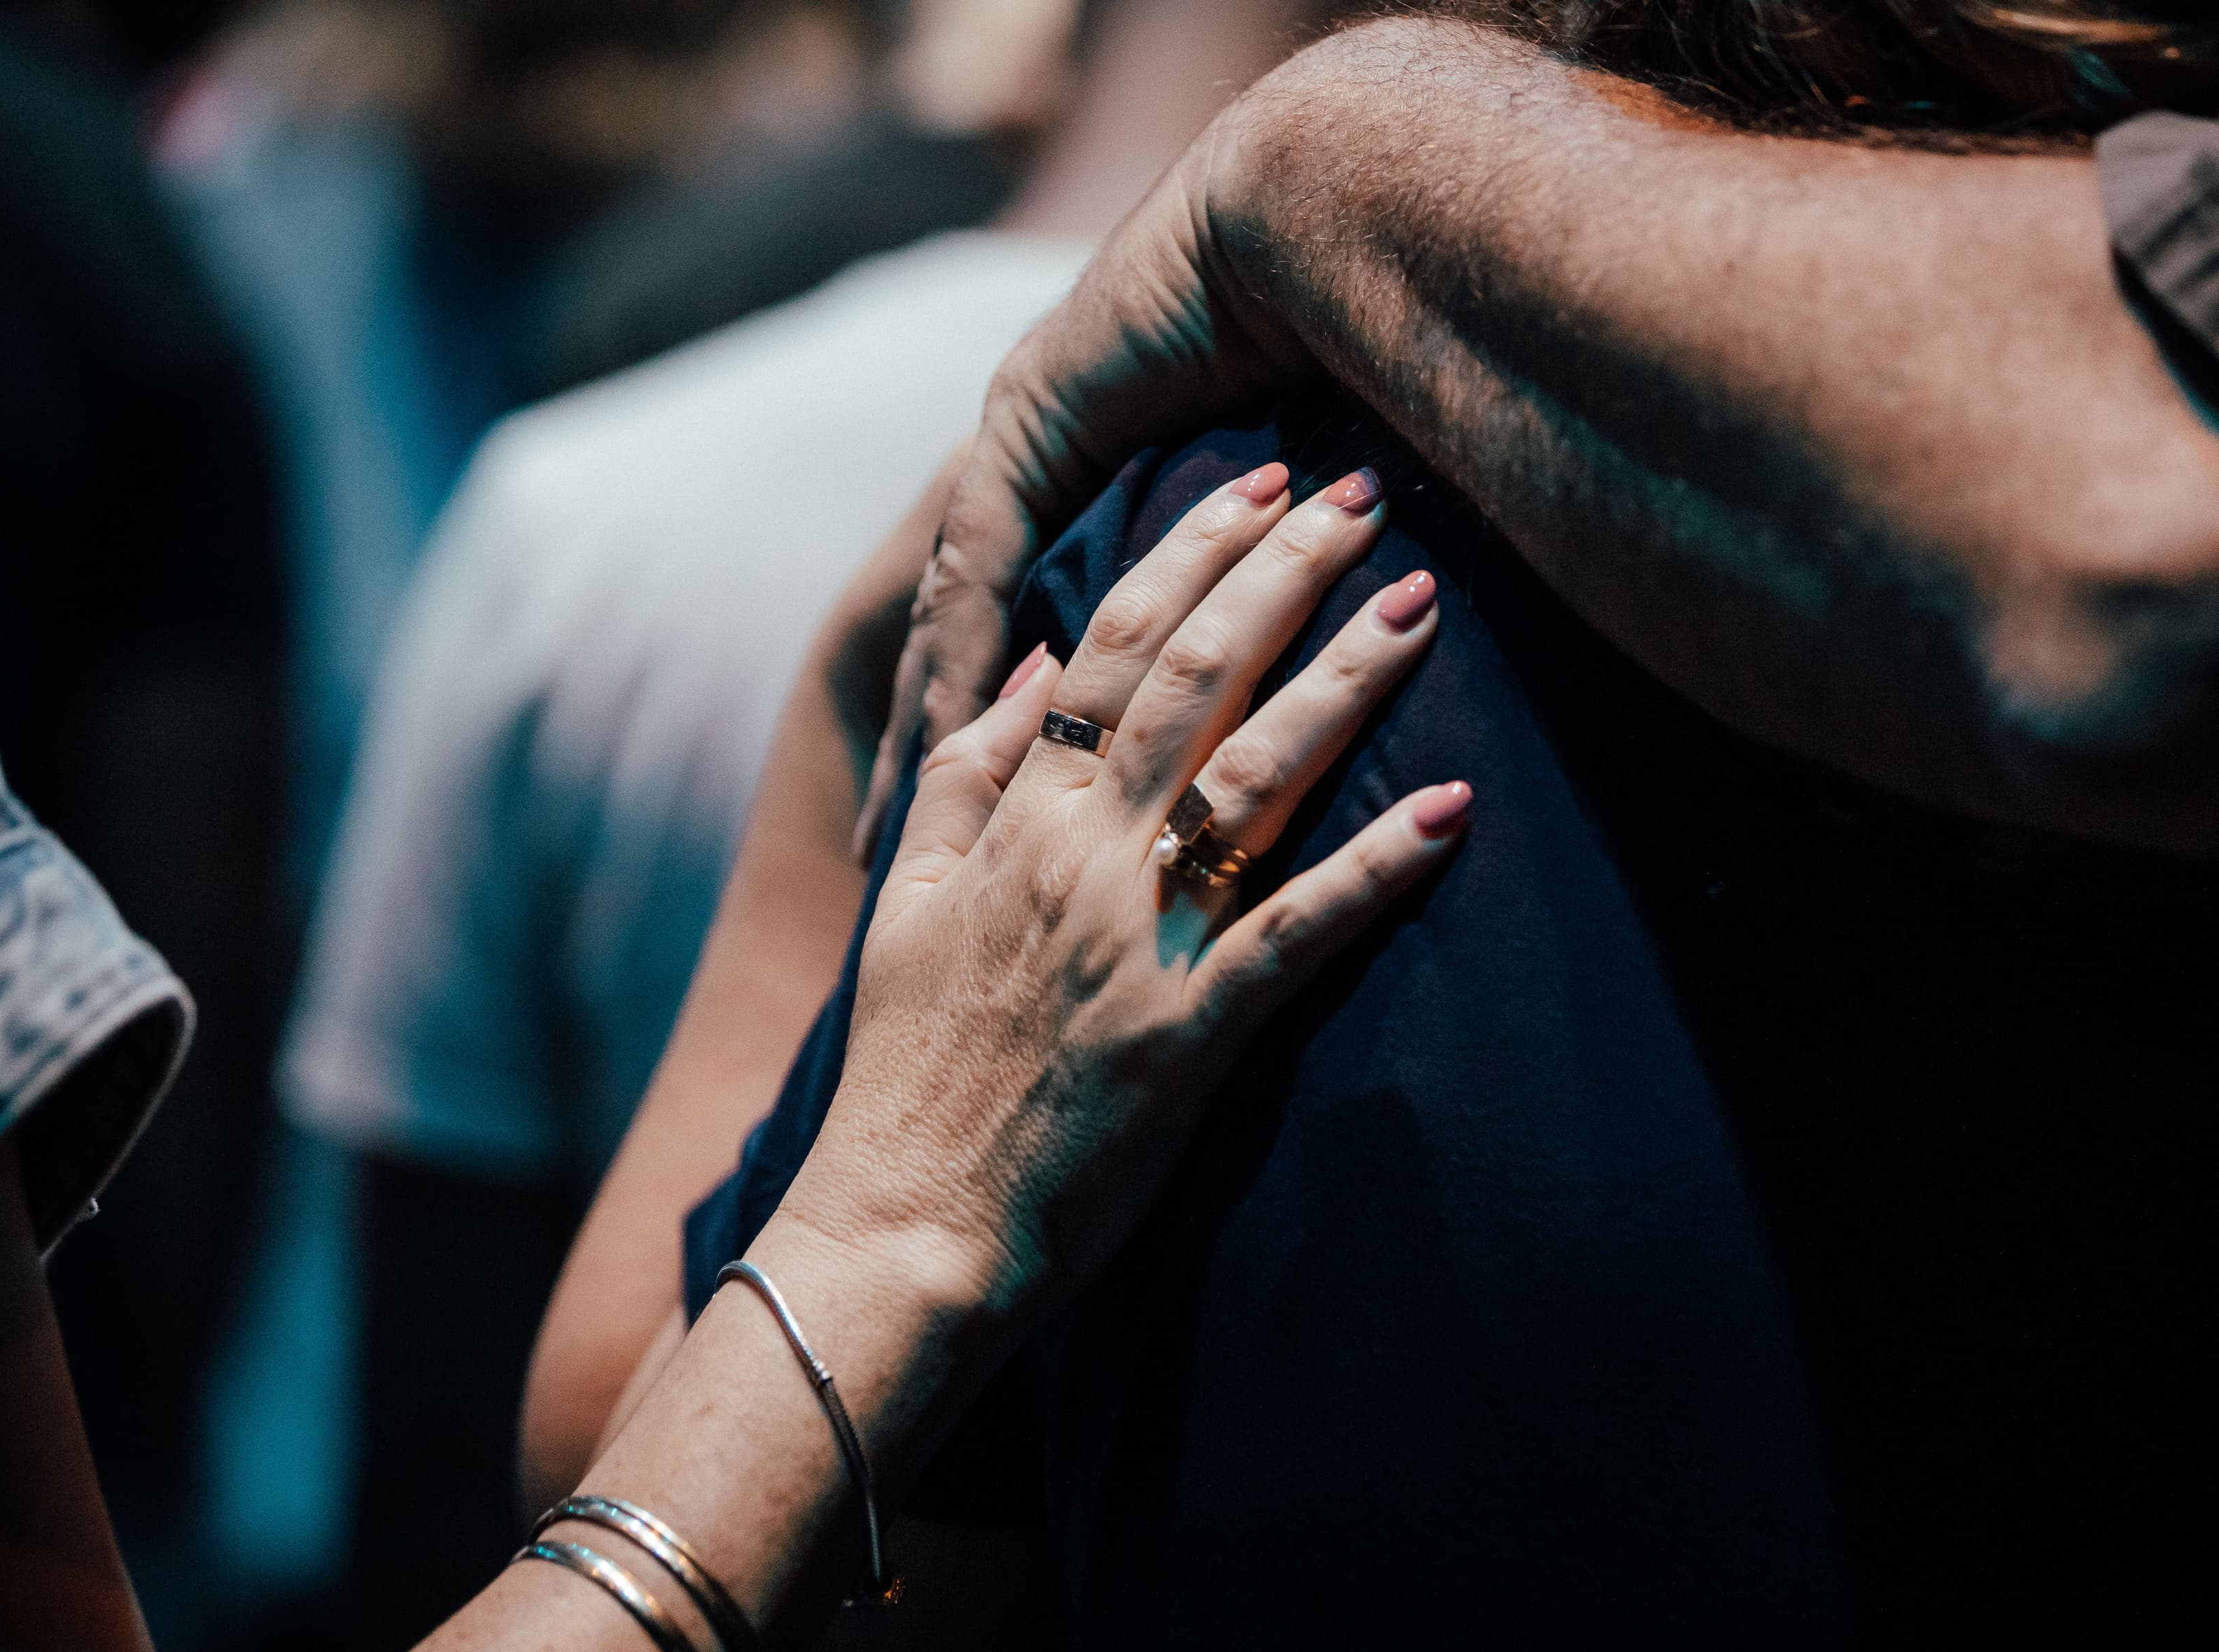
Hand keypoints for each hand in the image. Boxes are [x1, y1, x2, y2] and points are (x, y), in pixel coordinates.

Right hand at [790, 462, 1468, 1313]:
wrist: (903, 1223)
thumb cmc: (908, 1068)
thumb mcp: (908, 900)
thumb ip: (962, 774)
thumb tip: (1034, 663)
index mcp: (1016, 819)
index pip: (1113, 649)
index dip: (1192, 553)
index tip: (1261, 483)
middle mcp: (1081, 856)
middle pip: (1197, 679)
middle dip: (1287, 571)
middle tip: (1369, 493)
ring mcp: (1138, 940)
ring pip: (1254, 776)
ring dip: (1345, 681)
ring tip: (1422, 602)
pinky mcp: (1189, 1032)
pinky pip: (1298, 933)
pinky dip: (1375, 871)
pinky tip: (1451, 812)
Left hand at [853, 104, 1316, 857]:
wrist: (1305, 232)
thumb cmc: (1337, 338)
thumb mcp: (1293, 494)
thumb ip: (1267, 572)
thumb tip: (1322, 653)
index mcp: (1084, 472)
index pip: (1017, 624)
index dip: (988, 722)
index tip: (965, 821)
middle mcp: (1032, 462)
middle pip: (955, 635)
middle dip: (926, 746)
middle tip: (881, 852)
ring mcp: (1013, 442)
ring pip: (944, 616)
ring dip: (922, 725)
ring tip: (892, 831)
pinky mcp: (1020, 431)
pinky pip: (976, 571)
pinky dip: (961, 662)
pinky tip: (943, 745)